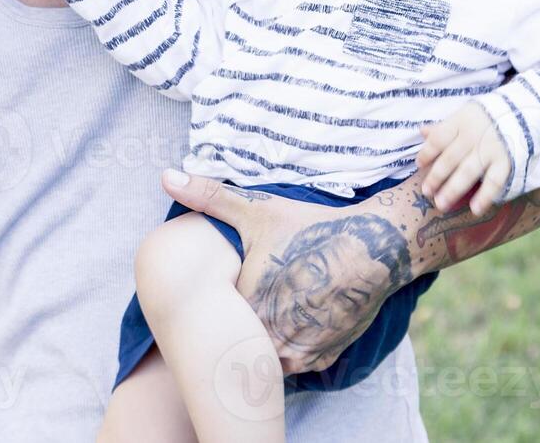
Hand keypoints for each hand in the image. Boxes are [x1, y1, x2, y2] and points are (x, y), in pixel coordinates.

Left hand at [160, 170, 403, 375]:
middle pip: (238, 339)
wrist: (373, 248)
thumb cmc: (310, 227)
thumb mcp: (255, 210)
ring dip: (261, 340)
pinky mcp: (321, 358)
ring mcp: (296, 351)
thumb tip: (166, 176)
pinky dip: (289, 348)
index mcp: (245, 304)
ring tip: (268, 313)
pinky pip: (292, 363)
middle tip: (246, 299)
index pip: (212, 318)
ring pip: (264, 355)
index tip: (215, 293)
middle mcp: (268, 335)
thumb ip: (208, 196)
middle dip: (234, 326)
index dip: (212, 306)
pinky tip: (292, 323)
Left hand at [416, 103, 510, 215]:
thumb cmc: (487, 117)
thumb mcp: (465, 114)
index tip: (419, 165)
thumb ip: (444, 126)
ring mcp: (490, 149)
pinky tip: (475, 210)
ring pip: (467, 172)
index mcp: (460, 122)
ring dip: (453, 189)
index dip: (427, 152)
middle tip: (426, 192)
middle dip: (436, 177)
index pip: (439, 139)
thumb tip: (422, 131)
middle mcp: (473, 136)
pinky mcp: (506, 161)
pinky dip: (485, 196)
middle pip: (450, 158)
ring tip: (441, 204)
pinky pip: (494, 181)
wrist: (524, 112)